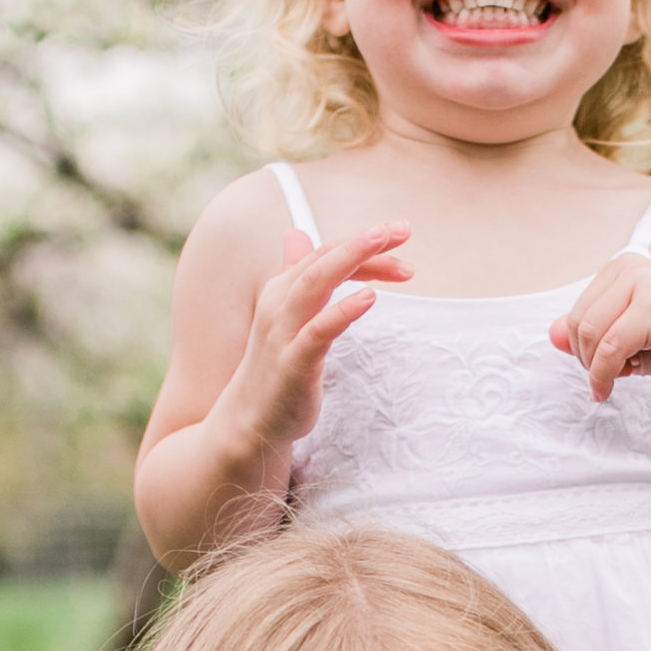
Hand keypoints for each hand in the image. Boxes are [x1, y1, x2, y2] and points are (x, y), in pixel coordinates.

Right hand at [220, 221, 409, 463]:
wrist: (250, 422)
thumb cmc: (277, 370)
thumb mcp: (289, 317)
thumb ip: (297, 276)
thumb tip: (297, 234)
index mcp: (283, 291)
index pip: (325, 254)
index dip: (360, 242)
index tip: (398, 235)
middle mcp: (280, 303)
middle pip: (323, 260)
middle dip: (361, 241)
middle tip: (401, 229)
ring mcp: (284, 332)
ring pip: (316, 283)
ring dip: (352, 259)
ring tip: (385, 244)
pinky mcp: (293, 363)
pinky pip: (319, 330)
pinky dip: (344, 310)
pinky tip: (370, 297)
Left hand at [548, 256, 650, 403]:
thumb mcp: (625, 341)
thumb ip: (589, 335)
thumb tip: (552, 335)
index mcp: (623, 267)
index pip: (577, 311)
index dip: (581, 348)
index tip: (604, 367)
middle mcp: (633, 266)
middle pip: (579, 321)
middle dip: (586, 359)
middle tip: (606, 379)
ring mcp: (646, 283)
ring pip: (591, 333)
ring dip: (595, 369)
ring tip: (616, 380)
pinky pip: (610, 346)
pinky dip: (603, 374)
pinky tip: (609, 388)